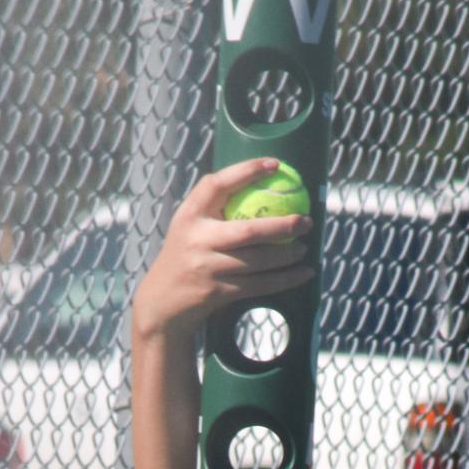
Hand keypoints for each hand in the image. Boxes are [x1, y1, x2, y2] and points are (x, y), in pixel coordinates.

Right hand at [131, 159, 314, 341]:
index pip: (217, 184)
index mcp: (189, 216)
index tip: (275, 165)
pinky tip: (303, 273)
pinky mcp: (218, 292)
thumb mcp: (189, 228)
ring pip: (259, 261)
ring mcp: (208, 268)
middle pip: (249, 231)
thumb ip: (214, 210)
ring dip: (287, 255)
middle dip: (283, 226)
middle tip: (305, 221)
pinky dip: (285, 279)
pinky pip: (260, 284)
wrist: (162, 303)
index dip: (247, 171)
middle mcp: (197, 240)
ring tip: (303, 247)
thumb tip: (261, 185)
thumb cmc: (185, 257)